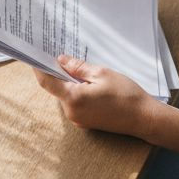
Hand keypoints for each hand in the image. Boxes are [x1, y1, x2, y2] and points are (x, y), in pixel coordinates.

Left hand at [34, 55, 155, 138]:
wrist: (144, 118)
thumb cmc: (126, 94)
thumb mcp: (102, 73)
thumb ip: (78, 68)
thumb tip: (61, 61)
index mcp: (73, 98)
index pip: (47, 82)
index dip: (39, 68)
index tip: (34, 56)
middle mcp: (72, 112)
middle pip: (57, 88)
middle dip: (59, 73)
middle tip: (64, 57)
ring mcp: (78, 120)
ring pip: (66, 96)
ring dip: (70, 83)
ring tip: (84, 71)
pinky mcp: (85, 122)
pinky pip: (75, 104)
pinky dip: (77, 93)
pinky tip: (90, 85)